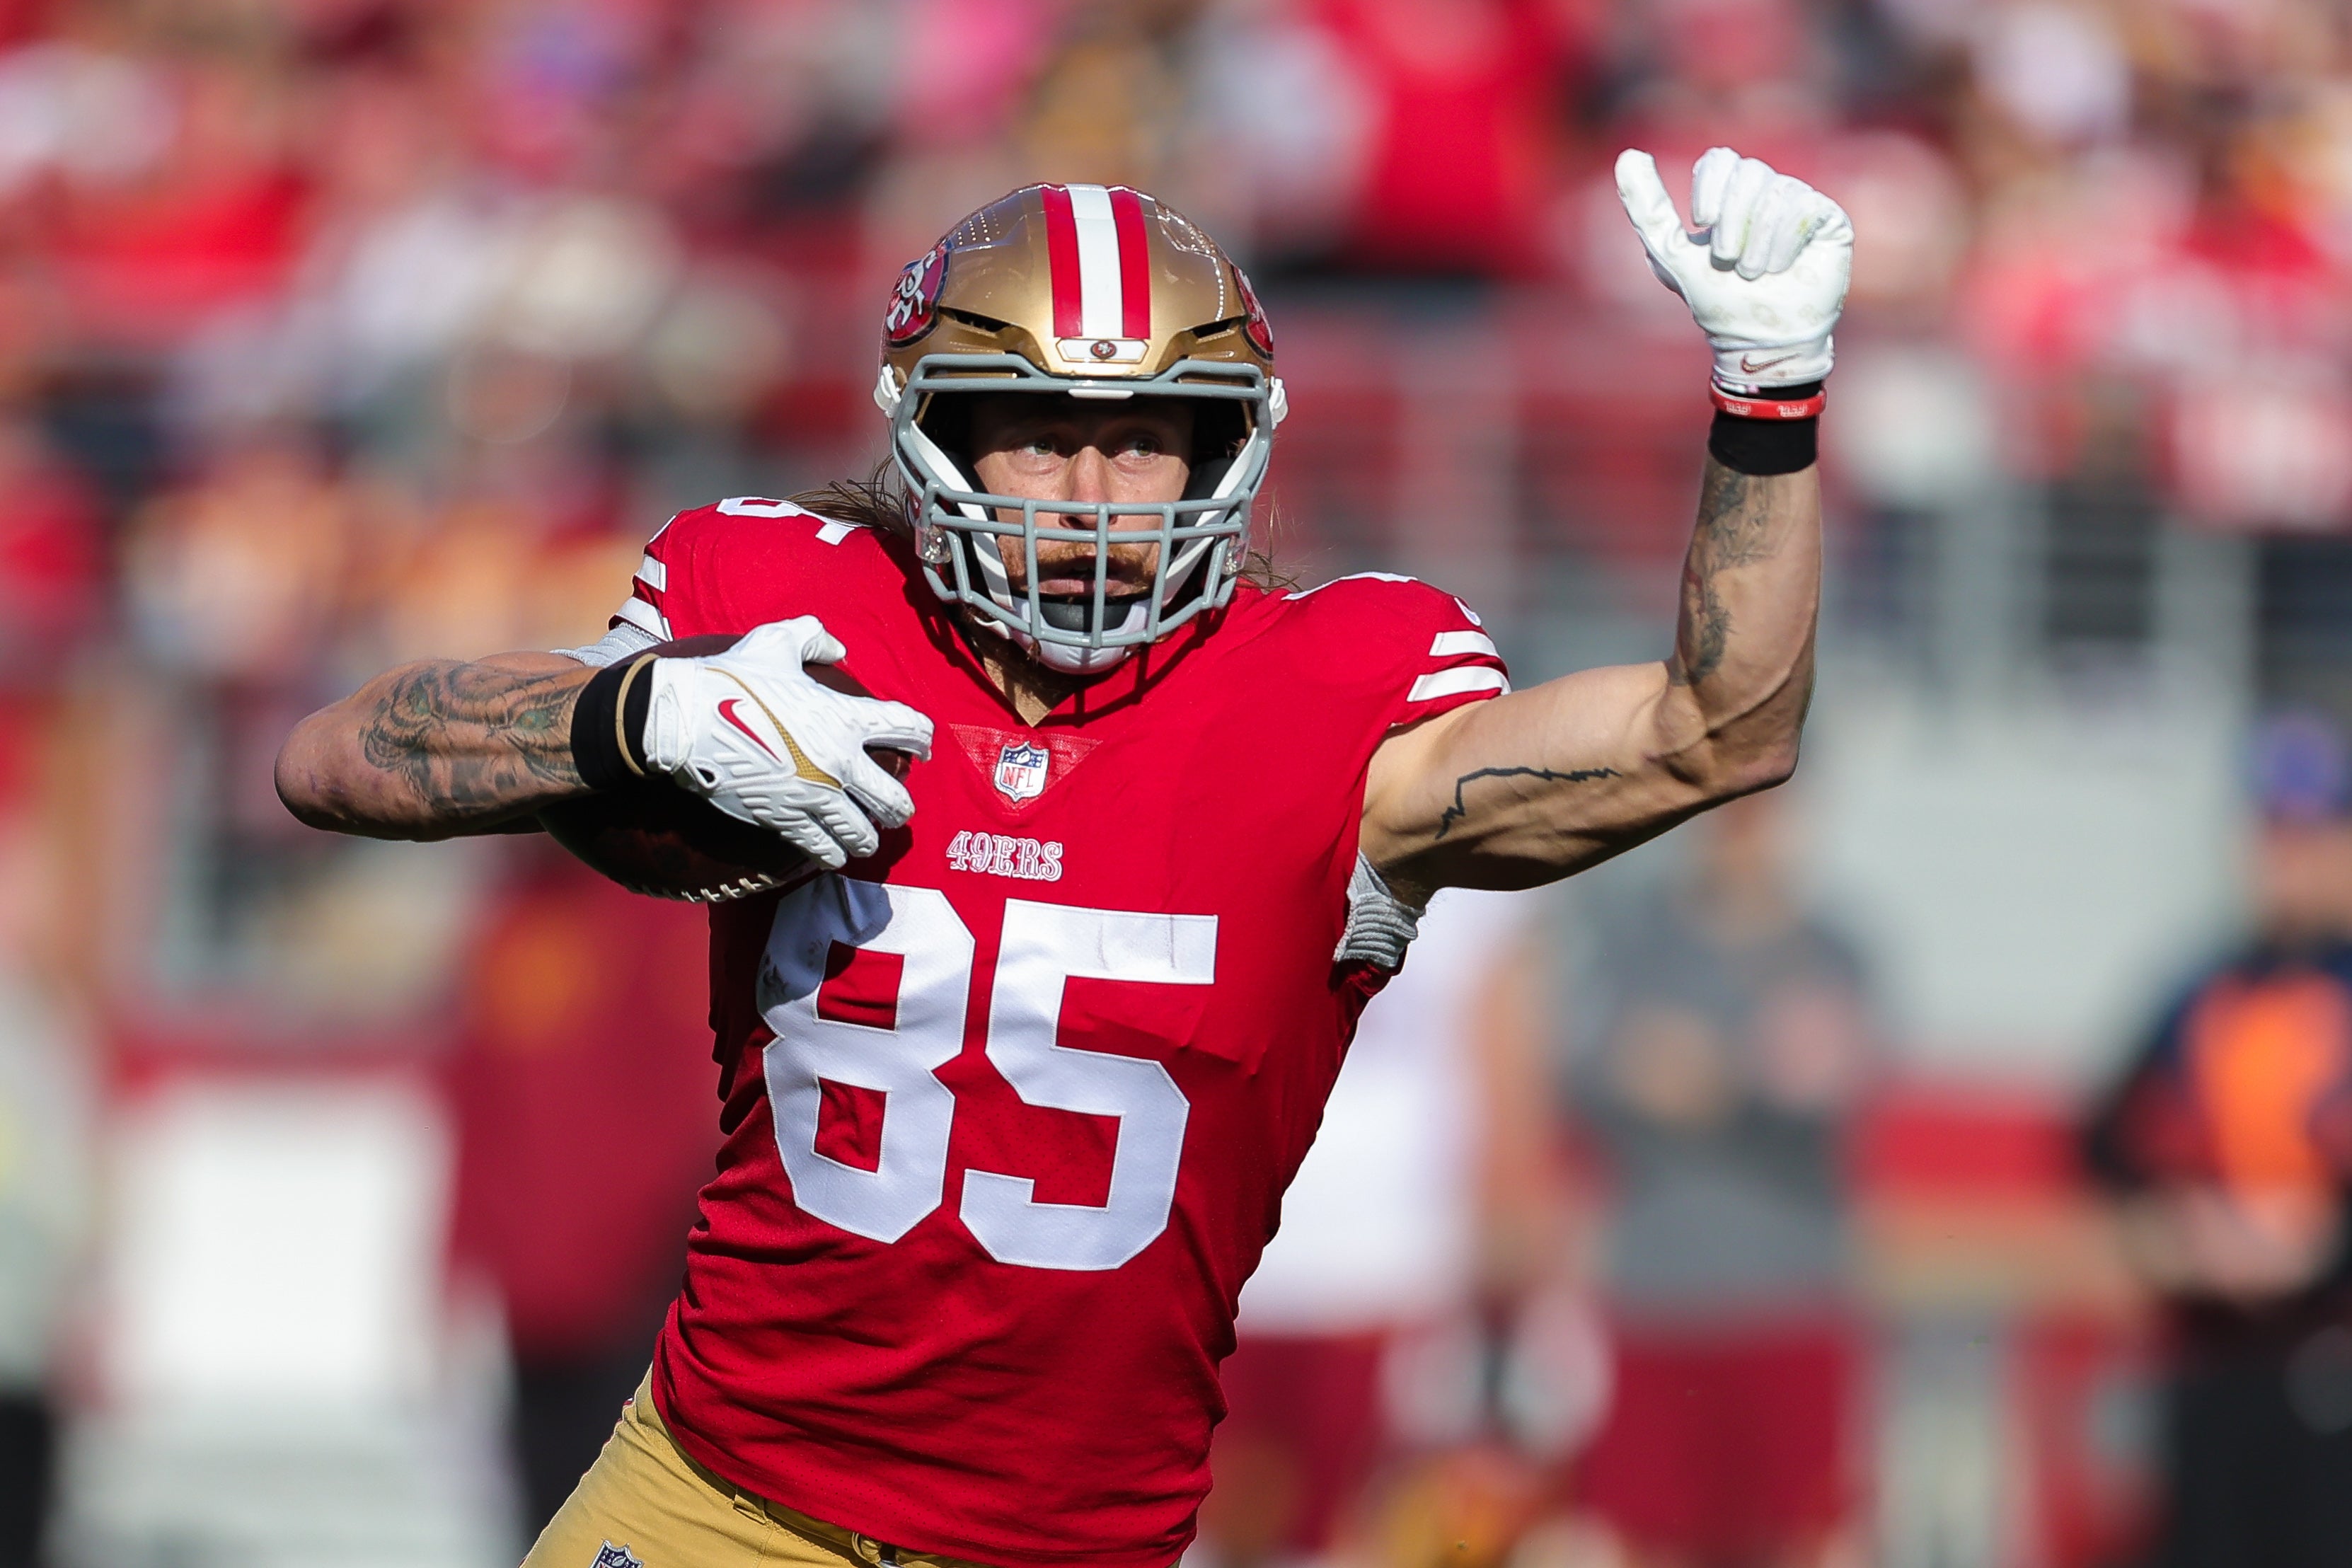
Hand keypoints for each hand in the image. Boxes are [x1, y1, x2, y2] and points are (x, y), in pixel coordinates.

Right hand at [641, 618, 933, 868]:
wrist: (682, 720)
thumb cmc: (730, 679)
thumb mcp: (775, 643)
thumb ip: (813, 638)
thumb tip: (838, 647)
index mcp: (844, 718)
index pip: (909, 730)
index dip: (923, 739)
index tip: (921, 747)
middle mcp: (839, 763)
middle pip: (896, 800)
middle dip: (901, 806)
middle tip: (897, 806)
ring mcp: (813, 797)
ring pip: (864, 834)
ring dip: (869, 837)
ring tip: (866, 835)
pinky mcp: (785, 821)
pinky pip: (824, 850)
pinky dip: (833, 854)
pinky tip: (834, 852)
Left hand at [1615, 146, 1851, 389]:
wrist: (1758, 339)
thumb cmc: (1715, 300)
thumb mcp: (1670, 253)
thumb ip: (1647, 207)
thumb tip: (1627, 155)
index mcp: (1730, 195)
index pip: (1721, 159)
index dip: (1710, 188)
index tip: (1701, 222)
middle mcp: (1767, 193)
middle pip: (1749, 172)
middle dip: (1731, 221)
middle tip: (1727, 261)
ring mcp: (1801, 204)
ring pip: (1778, 192)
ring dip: (1757, 242)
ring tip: (1754, 273)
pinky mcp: (1829, 220)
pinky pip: (1806, 206)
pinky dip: (1784, 243)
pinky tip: (1782, 268)